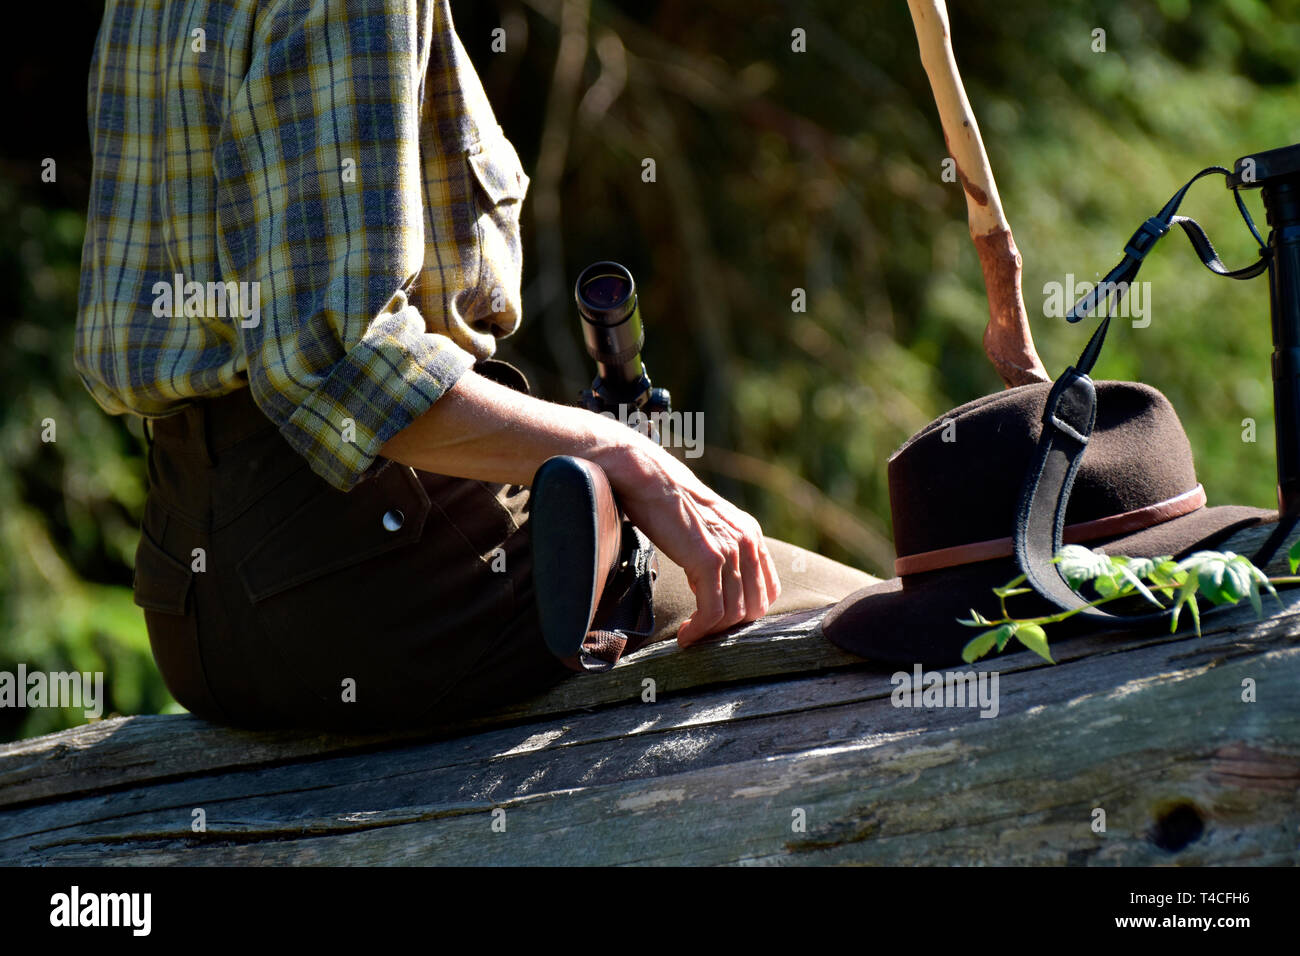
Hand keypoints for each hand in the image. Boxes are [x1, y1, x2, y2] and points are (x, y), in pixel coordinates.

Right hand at [597, 441, 781, 645]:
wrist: (648, 478)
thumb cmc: (666, 503)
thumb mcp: (705, 527)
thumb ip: (718, 552)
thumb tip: (709, 588)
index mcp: (750, 534)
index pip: (767, 589)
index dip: (745, 612)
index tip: (720, 621)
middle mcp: (747, 541)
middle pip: (754, 606)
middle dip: (729, 627)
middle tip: (704, 633)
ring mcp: (731, 550)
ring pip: (734, 613)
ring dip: (712, 633)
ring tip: (690, 636)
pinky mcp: (709, 559)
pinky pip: (712, 611)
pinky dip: (700, 630)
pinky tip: (685, 636)